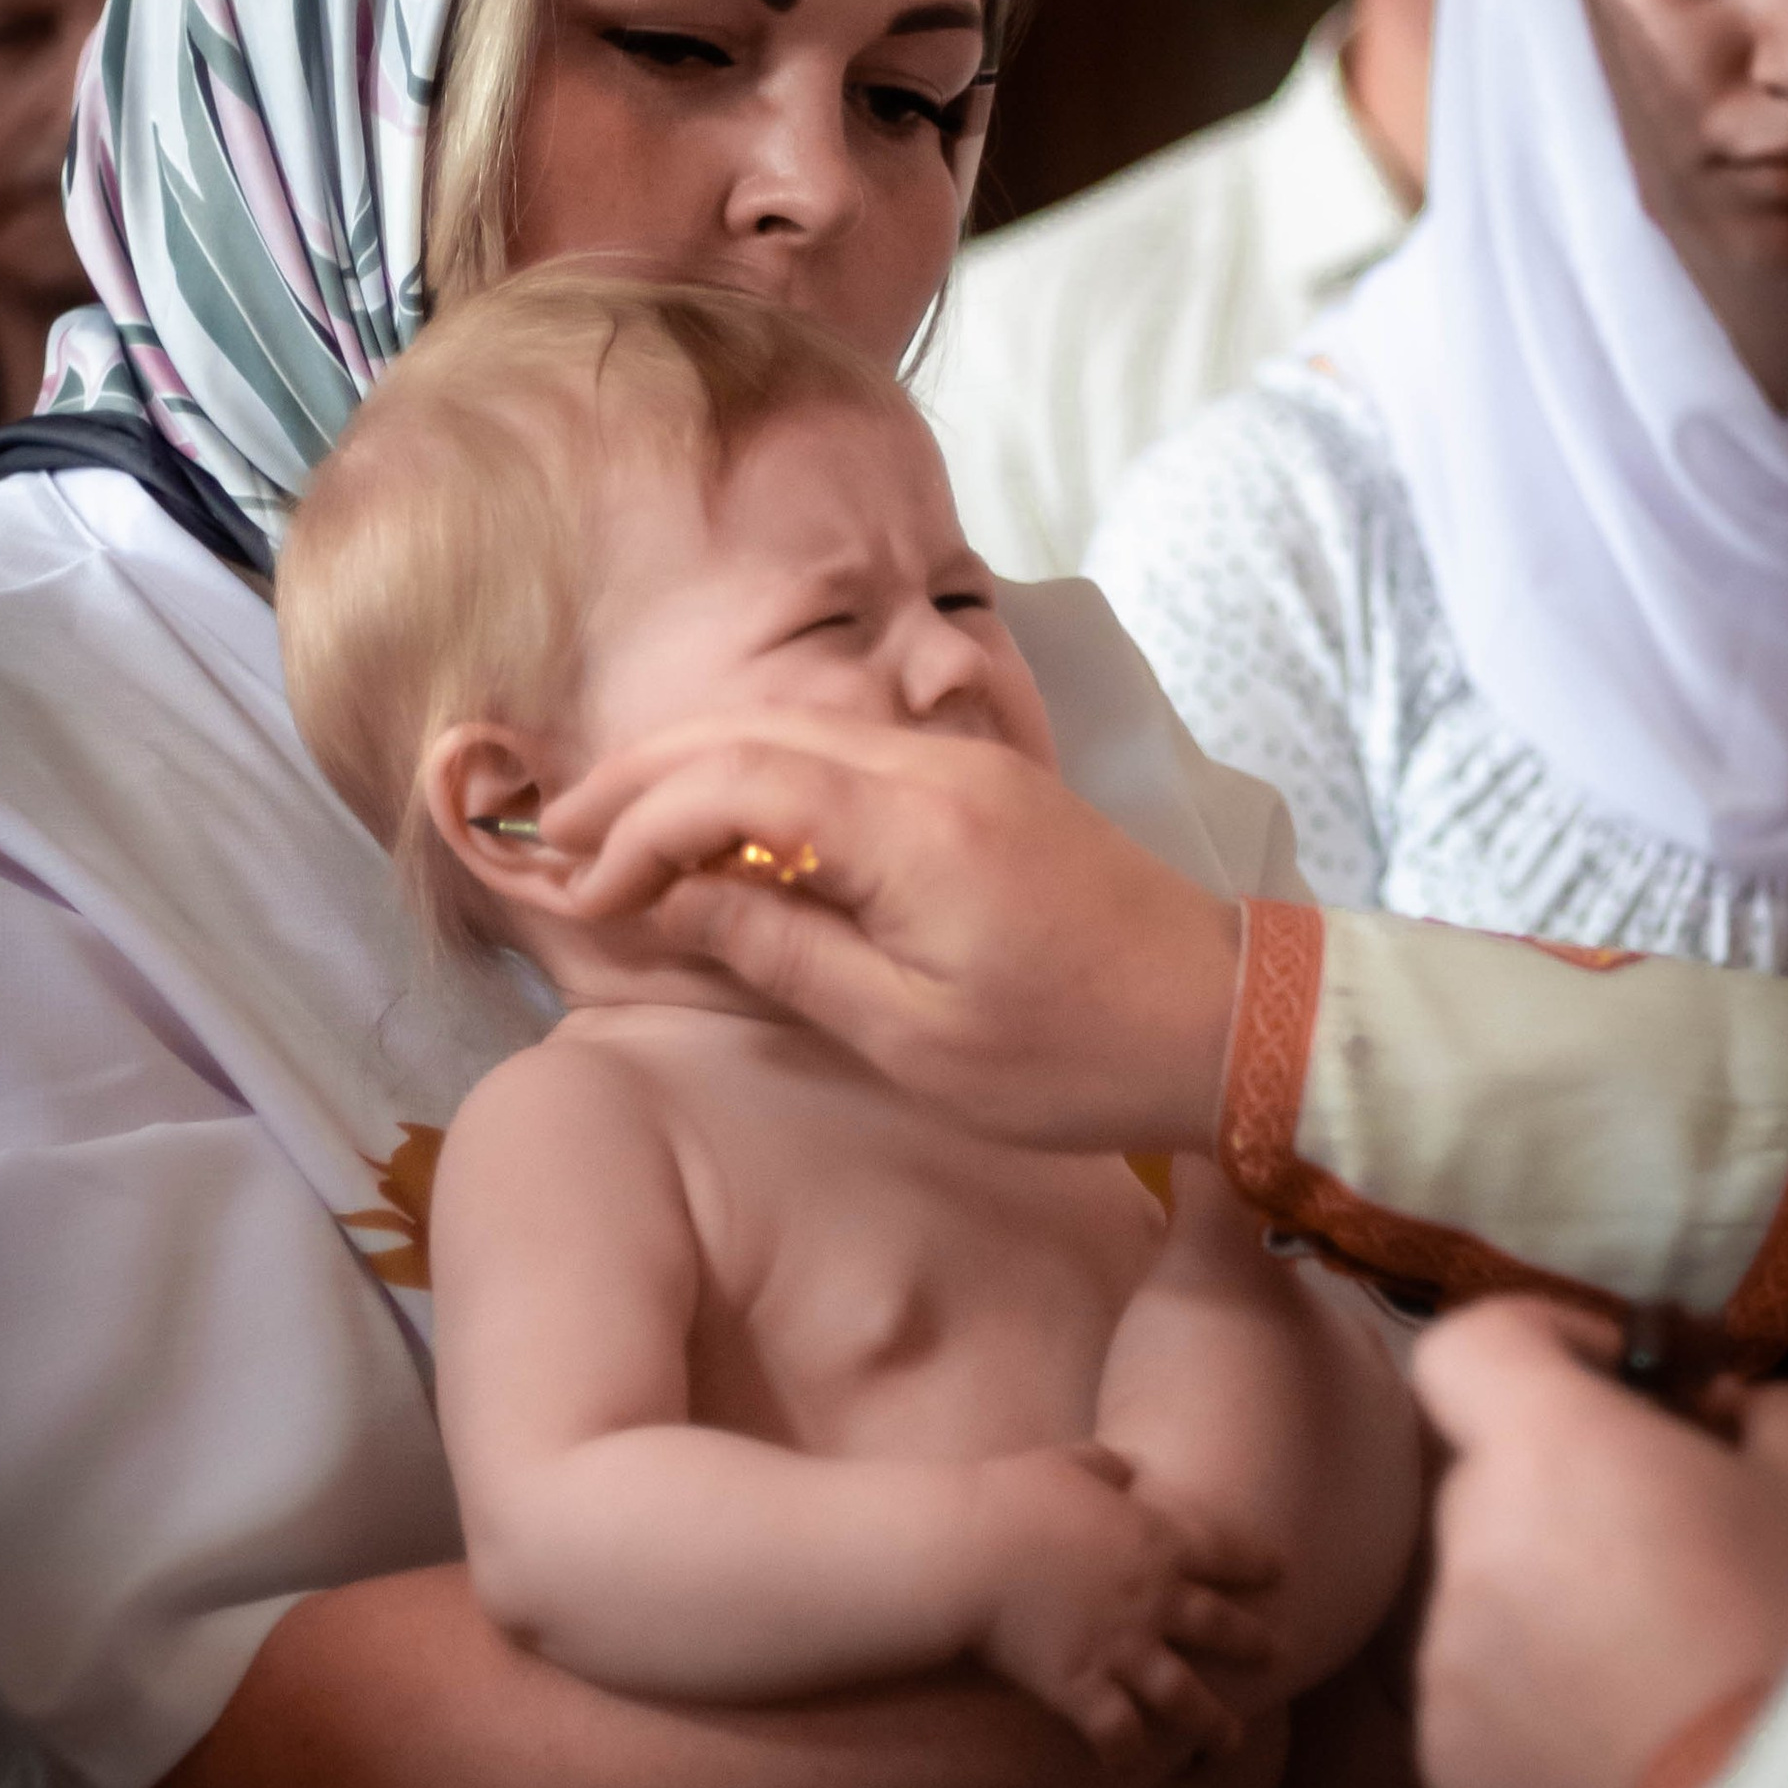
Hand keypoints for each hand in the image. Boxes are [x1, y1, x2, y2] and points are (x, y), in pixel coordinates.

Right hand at [542, 715, 1241, 1152]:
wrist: (1230, 1021)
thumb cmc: (1075, 1056)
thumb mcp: (910, 1035)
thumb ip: (780, 950)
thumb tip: (665, 902)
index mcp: (909, 825)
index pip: (731, 783)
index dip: (639, 829)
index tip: (581, 896)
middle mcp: (930, 765)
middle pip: (749, 731)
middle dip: (641, 777)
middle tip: (558, 834)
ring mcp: (962, 764)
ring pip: (793, 732)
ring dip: (696, 771)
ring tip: (619, 832)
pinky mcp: (982, 786)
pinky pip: (842, 755)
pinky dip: (762, 780)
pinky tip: (727, 835)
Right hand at [964, 1444, 1279, 1763]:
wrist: (966, 1553)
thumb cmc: (1007, 1498)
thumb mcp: (1064, 1462)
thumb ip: (1103, 1465)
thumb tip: (1123, 1468)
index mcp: (1156, 1540)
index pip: (1225, 1552)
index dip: (1255, 1563)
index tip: (1280, 1572)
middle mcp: (1155, 1600)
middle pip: (1221, 1628)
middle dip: (1253, 1644)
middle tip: (1277, 1656)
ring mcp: (1123, 1650)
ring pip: (1187, 1697)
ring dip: (1213, 1723)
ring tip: (1229, 1741)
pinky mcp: (1084, 1690)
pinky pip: (1120, 1734)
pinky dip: (1127, 1754)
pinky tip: (1129, 1766)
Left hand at [1410, 1301, 1787, 1787]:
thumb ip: (1766, 1415)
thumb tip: (1727, 1414)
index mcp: (1545, 1451)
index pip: (1466, 1348)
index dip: (1538, 1344)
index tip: (1619, 1384)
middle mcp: (1468, 1547)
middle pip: (1493, 1484)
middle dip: (1572, 1494)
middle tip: (1684, 1545)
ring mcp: (1445, 1667)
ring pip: (1490, 1600)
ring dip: (1558, 1607)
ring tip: (1675, 1671)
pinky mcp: (1446, 1770)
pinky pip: (1485, 1705)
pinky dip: (1543, 1710)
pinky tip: (1641, 1751)